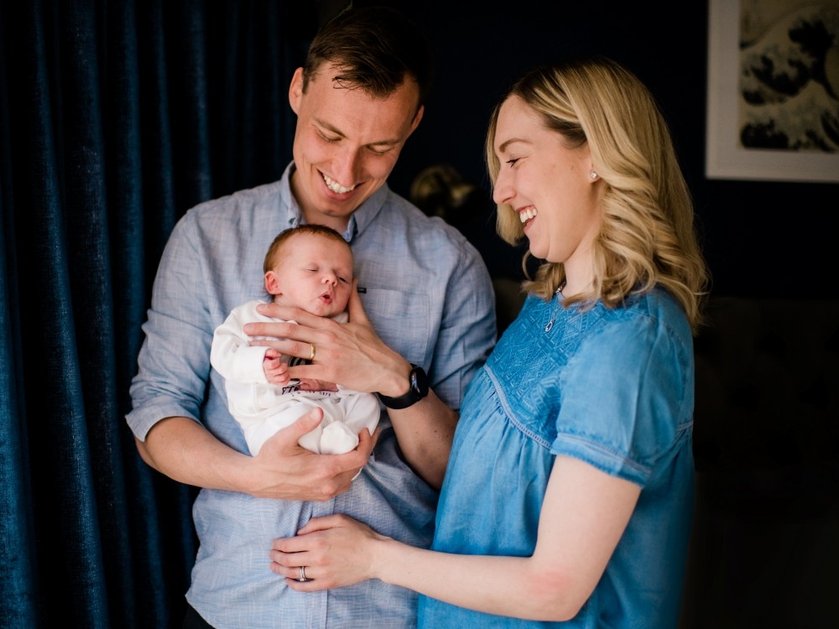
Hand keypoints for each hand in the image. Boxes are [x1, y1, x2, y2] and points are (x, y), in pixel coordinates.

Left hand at [245, 281, 410, 396]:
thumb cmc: (373, 347)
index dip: (278, 309)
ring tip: (253, 347)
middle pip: (291, 329)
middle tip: (246, 328)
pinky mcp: (331, 372)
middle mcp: (327, 337)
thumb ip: (353, 302)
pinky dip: (288, 372)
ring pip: (294, 348)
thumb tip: (353, 278)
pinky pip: (304, 372)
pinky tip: (274, 372)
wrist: (387, 369)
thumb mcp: (363, 321)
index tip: (261, 307)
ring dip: (271, 347)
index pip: (300, 313)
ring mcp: (328, 354)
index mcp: (331, 324)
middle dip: (266, 327)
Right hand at [247, 408, 374, 500]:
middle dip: (365, 449)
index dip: (367, 443)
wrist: (256, 480)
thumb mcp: (284, 438)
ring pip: (352, 477)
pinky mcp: (319, 496)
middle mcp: (328, 485)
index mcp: (324, 470)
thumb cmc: (270, 458)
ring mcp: (324, 493)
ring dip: (356, 462)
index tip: (365, 430)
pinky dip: (347, 472)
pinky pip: (342, 485)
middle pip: (359, 467)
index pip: (358, 458)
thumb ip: (303, 424)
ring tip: (355, 445)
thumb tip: (320, 411)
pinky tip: (342, 460)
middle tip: (366, 434)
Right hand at [263, 349, 289, 384]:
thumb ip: (272, 352)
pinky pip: (284, 383)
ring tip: (285, 369)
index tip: (278, 359)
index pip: (272, 365)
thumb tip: (278, 355)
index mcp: (265, 366)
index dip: (277, 361)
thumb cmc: (268, 359)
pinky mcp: (276, 383)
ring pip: (283, 377)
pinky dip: (287, 378)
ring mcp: (272, 379)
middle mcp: (268, 374)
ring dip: (286, 372)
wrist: (265, 367)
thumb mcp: (268, 353)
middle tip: (283, 364)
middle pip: (280, 370)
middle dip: (284, 365)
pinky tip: (285, 374)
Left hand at [269, 514, 385, 589]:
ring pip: (293, 573)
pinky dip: (293, 585)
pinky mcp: (327, 583)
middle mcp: (316, 557)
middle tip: (271, 554)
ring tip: (274, 566)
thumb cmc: (358, 534)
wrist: (375, 555)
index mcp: (318, 540)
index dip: (277, 544)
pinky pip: (305, 586)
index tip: (273, 543)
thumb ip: (316, 522)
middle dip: (275, 557)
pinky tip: (288, 580)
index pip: (289, 544)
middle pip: (287, 559)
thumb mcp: (339, 519)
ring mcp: (321, 572)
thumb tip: (299, 530)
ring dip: (280, 570)